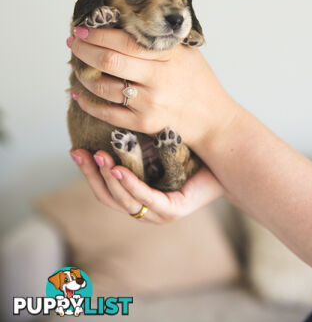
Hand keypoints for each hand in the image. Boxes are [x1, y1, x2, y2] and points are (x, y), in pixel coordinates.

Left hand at [69, 26, 237, 149]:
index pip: (124, 40)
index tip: (81, 28)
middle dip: (83, 50)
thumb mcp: (186, 53)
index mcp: (169, 56)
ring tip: (76, 66)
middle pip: (109, 61)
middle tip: (73, 43)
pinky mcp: (145, 124)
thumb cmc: (199, 83)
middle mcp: (159, 79)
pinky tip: (78, 94)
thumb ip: (160, 40)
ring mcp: (151, 103)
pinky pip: (107, 113)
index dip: (97, 33)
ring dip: (83, 75)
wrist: (213, 120)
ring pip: (103, 87)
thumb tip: (123, 24)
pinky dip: (88, 103)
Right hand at [70, 149, 223, 223]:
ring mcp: (159, 212)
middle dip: (90, 175)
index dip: (87, 171)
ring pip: (123, 200)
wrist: (227, 161)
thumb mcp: (156, 144)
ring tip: (97, 156)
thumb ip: (134, 138)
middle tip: (78, 153)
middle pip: (107, 197)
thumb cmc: (192, 151)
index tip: (74, 150)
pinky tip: (118, 168)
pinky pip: (147, 199)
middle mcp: (146, 206)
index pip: (105, 188)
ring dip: (107, 179)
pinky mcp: (173, 210)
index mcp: (139, 193)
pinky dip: (129, 184)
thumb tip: (111, 109)